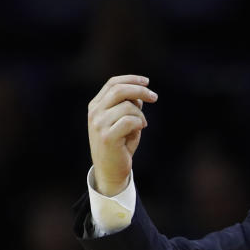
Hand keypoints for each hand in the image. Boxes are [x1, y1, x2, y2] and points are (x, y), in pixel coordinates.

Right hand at [87, 75, 157, 195]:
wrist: (111, 170)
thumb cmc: (120, 145)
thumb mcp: (124, 122)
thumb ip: (129, 107)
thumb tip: (140, 95)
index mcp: (96, 106)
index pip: (113, 84)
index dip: (131, 79)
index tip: (146, 81)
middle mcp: (95, 112)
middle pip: (120, 90)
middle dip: (140, 91)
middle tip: (154, 97)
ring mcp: (99, 124)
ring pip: (128, 107)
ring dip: (141, 115)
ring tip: (142, 125)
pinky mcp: (107, 136)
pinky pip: (130, 121)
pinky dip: (140, 124)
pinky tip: (140, 130)